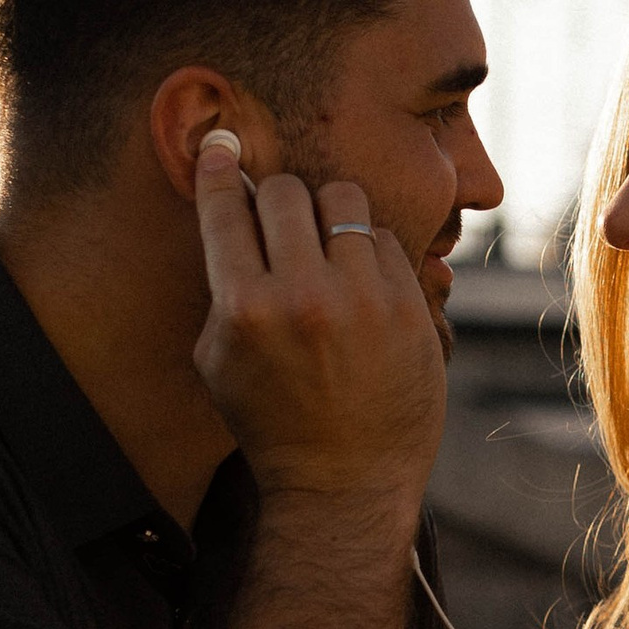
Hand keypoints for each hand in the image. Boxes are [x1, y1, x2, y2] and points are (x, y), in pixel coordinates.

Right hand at [192, 139, 444, 507]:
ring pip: (343, 199)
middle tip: (279, 219)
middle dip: (277, 197)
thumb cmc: (273, 423)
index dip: (219, 168)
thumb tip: (228, 209)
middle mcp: (303, 296)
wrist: (345, 483)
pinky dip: (369, 251)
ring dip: (329, 215)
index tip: (220, 145)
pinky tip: (361, 284)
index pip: (225, 208)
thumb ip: (221, 287)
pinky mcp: (409, 306)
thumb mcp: (219, 361)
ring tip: (326, 249)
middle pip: (285, 190)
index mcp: (243, 309)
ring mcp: (363, 299)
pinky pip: (386, 237)